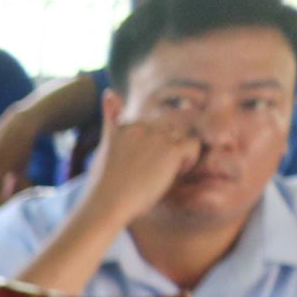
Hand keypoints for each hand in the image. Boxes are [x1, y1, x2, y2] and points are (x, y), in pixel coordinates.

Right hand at [87, 115, 203, 225]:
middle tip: (152, 172)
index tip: (139, 166)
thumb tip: (108, 92)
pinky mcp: (170, 150)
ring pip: (181, 136)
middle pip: (169, 129)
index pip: (151, 126)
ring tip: (165, 172)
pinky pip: (193, 145)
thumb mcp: (104, 147)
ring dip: (178, 152)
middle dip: (166, 147)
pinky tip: (177, 172)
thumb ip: (111, 121)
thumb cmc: (103, 184)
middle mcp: (142, 127)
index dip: (151, 145)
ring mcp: (156, 137)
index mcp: (125, 126)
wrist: (106, 204)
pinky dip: (190, 158)